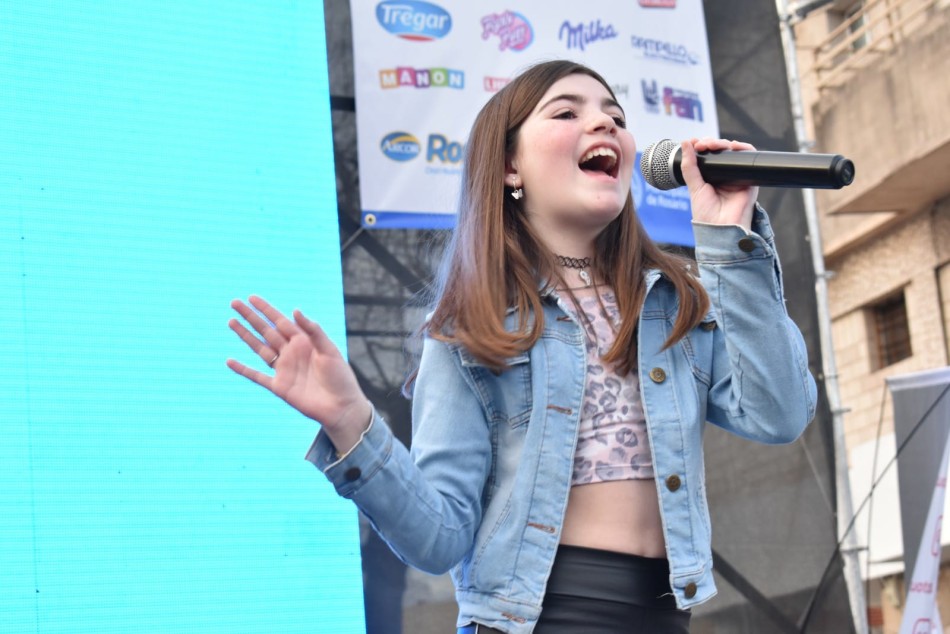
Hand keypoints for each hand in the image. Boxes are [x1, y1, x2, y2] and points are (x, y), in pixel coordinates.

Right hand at [227, 296, 370, 440]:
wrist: (341, 407)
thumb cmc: (340, 377)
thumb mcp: (330, 350)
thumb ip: (313, 331)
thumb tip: (294, 310)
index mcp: (304, 342)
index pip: (281, 321)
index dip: (266, 309)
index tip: (251, 298)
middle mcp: (292, 353)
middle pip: (266, 331)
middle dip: (251, 317)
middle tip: (235, 303)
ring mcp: (284, 369)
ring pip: (259, 348)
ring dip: (245, 336)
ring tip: (231, 321)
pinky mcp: (279, 387)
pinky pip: (257, 376)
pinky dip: (243, 369)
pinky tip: (229, 361)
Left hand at [680, 137, 757, 229]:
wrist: (721, 228)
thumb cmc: (707, 214)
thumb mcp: (694, 187)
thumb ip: (689, 167)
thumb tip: (685, 144)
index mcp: (710, 177)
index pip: (707, 155)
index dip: (701, 146)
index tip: (693, 143)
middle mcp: (724, 175)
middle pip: (720, 151)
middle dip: (710, 143)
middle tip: (702, 145)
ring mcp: (736, 176)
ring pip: (732, 151)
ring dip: (722, 143)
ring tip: (712, 145)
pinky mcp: (749, 178)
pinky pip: (749, 158)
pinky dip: (743, 148)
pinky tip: (733, 146)